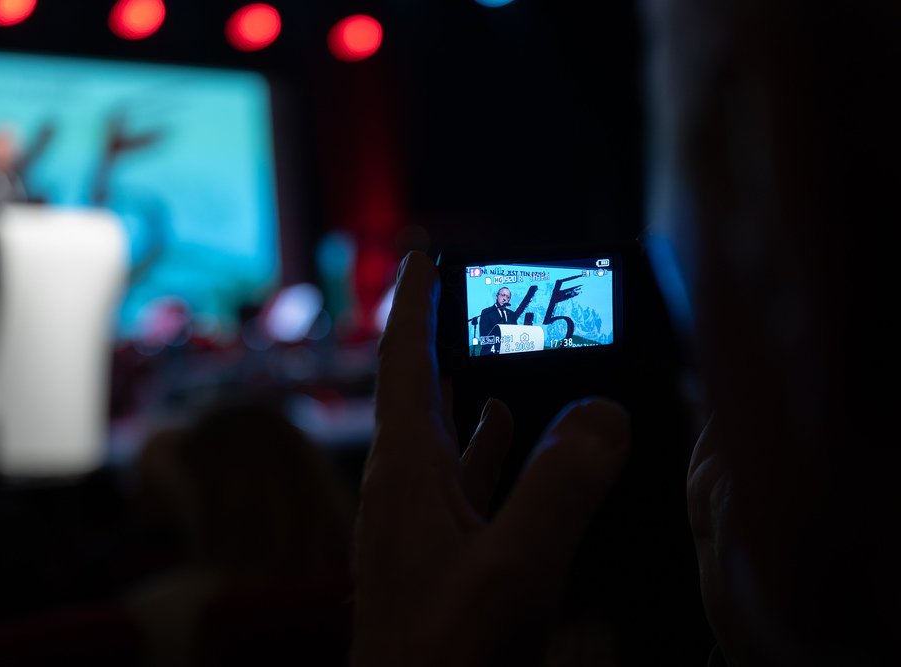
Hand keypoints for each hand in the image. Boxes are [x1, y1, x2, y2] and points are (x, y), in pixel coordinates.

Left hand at [352, 251, 630, 665]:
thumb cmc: (447, 653)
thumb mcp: (513, 567)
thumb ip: (561, 488)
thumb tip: (603, 412)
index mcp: (405, 474)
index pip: (402, 364)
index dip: (412, 306)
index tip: (419, 257)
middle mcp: (404, 489)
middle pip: (420, 392)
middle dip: (444, 338)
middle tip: (475, 296)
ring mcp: (419, 524)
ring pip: (444, 438)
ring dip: (467, 392)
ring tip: (497, 355)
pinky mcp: (440, 557)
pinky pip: (464, 482)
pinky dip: (487, 451)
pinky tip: (511, 439)